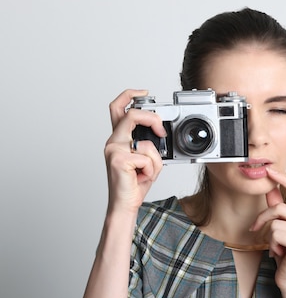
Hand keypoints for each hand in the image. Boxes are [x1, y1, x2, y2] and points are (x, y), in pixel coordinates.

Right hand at [105, 89, 166, 213]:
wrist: (125, 204)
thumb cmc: (135, 183)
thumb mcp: (147, 159)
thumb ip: (149, 144)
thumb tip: (159, 134)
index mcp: (118, 138)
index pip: (118, 108)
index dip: (129, 95)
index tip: (144, 92)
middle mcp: (113, 141)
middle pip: (131, 115)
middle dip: (151, 118)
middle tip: (160, 131)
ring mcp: (114, 150)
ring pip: (146, 143)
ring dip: (154, 161)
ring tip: (146, 171)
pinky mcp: (118, 160)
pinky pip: (146, 158)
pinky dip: (151, 170)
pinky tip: (141, 178)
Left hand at [250, 167, 285, 297]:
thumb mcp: (284, 228)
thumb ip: (279, 207)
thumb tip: (271, 189)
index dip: (284, 179)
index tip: (270, 171)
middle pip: (280, 208)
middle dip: (264, 218)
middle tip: (257, 228)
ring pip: (275, 223)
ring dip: (269, 237)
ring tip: (277, 246)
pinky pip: (275, 234)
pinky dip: (271, 245)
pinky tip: (279, 253)